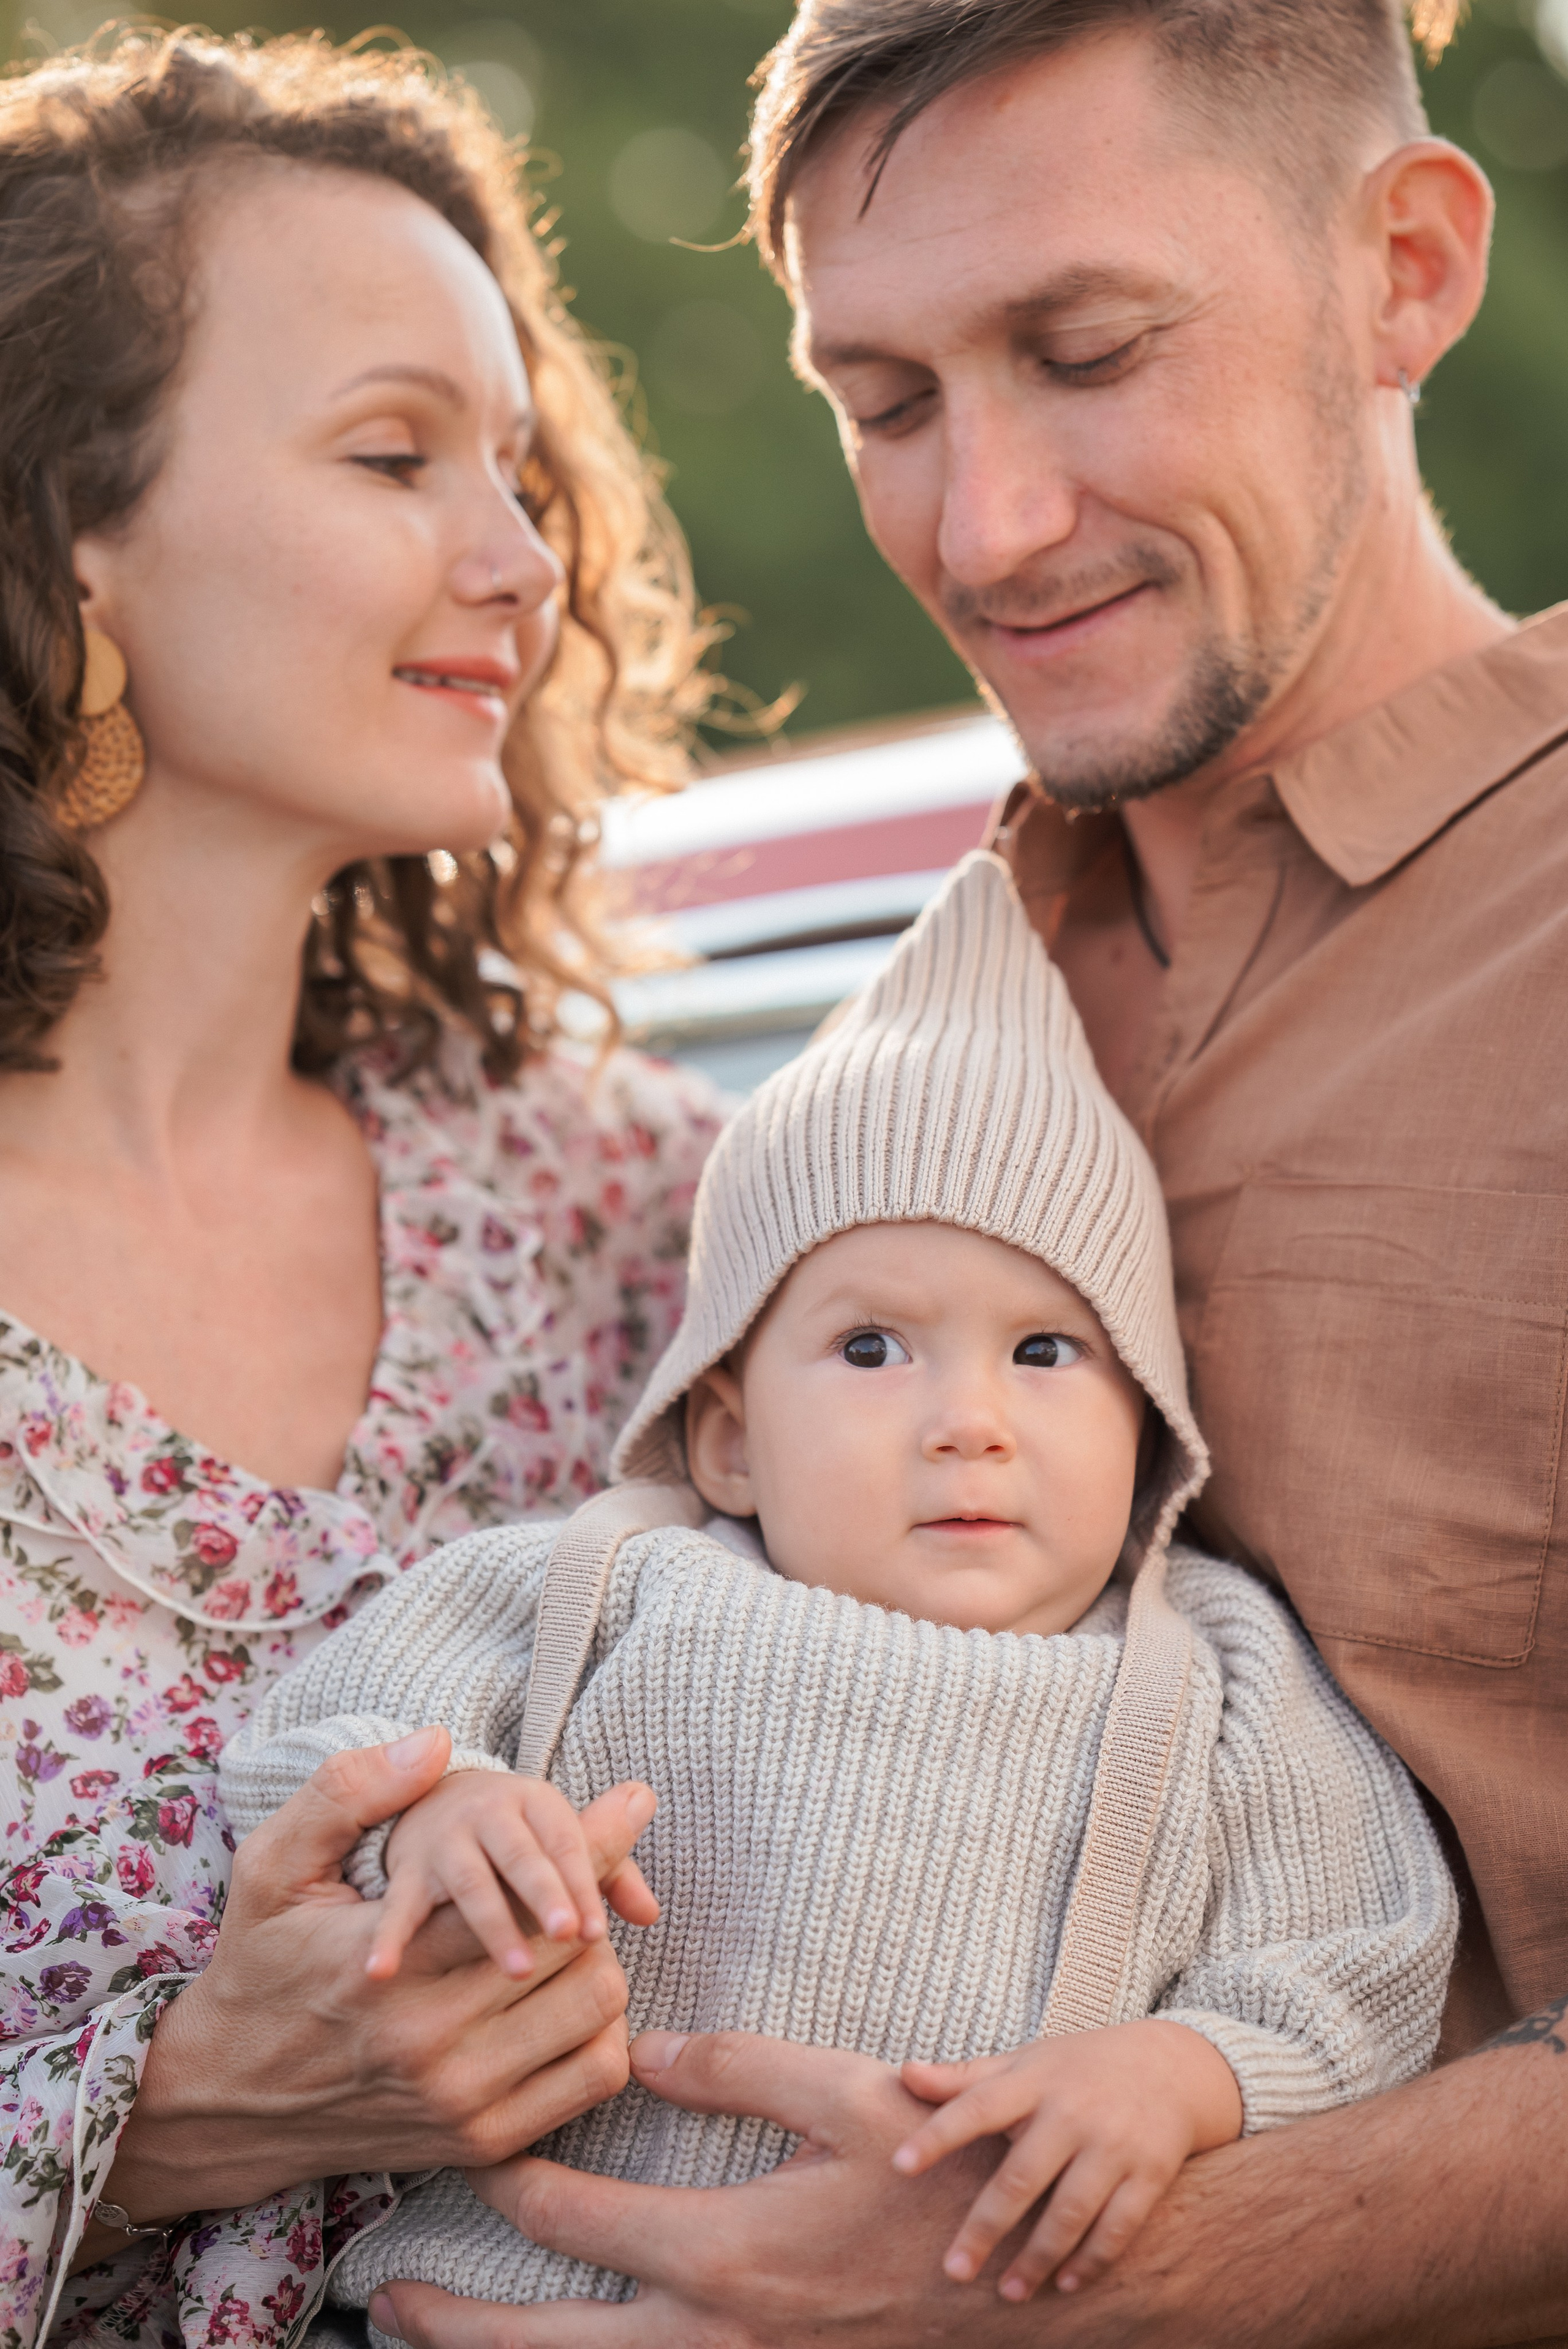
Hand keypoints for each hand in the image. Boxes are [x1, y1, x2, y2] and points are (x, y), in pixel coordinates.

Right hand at [99, 1735, 652, 2221]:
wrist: (226, 2099)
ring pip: (597, 2012)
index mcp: (386, 1968)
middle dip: (592, 1896)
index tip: (626, 1805)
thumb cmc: (259, 1967)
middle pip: (577, 1950)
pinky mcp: (481, 2144)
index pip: (528, 1891)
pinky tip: (564, 2001)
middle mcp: (429, 2044)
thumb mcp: (272, 1866)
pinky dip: (600, 2032)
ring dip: (599, 1962)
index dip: (591, 1840)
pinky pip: (592, 2080)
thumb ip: (346, 1794)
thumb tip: (433, 1742)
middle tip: (579, 1875)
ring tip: (569, 1935)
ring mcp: (460, 2102)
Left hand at [367, 2031, 1010, 2347]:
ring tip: (437, 2339)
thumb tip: (646, 2049)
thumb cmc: (941, 2185)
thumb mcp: (852, 2100)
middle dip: (461, 2323)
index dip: (516, 2174)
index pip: (575, 2217)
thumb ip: (742, 2067)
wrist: (1026, 2290)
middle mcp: (712, 2336)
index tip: (476, 2144)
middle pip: (551, 2343)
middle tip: (385, 2302)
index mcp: (723, 2255)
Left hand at [894, 2020, 1242, 2300]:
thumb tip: (903, 2074)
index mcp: (1033, 2081)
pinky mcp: (1150, 2173)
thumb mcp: (1025, 2061)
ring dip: (1037, 2258)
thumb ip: (965, 2077)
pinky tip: (1065, 2284)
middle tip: (954, 2272)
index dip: (937, 2135)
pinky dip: (1091, 2260)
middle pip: (1020, 2177)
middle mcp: (1072, 2112)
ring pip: (1069, 2212)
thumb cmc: (1079, 2068)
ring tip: (1007, 2292)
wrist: (1173, 2066)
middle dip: (985, 2228)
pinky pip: (1118, 2227)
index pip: (976, 2106)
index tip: (899, 2166)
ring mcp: (1113, 2144)